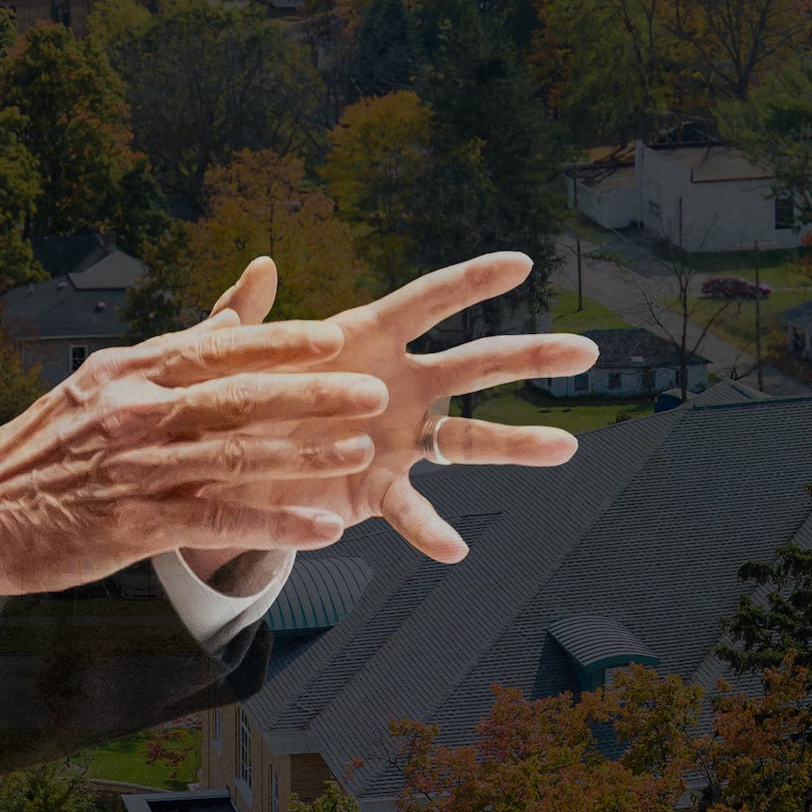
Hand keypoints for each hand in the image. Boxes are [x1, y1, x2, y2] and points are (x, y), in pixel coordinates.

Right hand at [0, 286, 389, 613]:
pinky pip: (214, 521)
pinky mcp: (130, 524)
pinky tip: (317, 529)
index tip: (334, 337)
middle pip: (234, 397)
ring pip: (230, 458)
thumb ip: (183, 342)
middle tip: (370, 391)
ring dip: (299, 458)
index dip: (278, 343)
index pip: (214, 347)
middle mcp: (130, 414)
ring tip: (355, 453)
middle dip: (308, 395)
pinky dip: (270, 525)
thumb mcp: (103, 383)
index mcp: (126, 372)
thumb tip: (250, 291)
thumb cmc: (43, 452)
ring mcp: (130, 469)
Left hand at [218, 251, 599, 562]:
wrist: (226, 469)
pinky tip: (453, 548)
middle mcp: (398, 386)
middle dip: (529, 356)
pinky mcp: (378, 487)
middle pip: (474, 365)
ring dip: (517, 443)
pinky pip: (411, 509)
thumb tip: (259, 264)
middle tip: (585, 350)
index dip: (472, 281)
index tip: (520, 263)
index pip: (428, 302)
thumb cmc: (239, 399)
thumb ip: (244, 317)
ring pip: (469, 437)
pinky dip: (429, 529)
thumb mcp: (233, 357)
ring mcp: (398, 438)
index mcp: (367, 339)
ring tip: (565, 446)